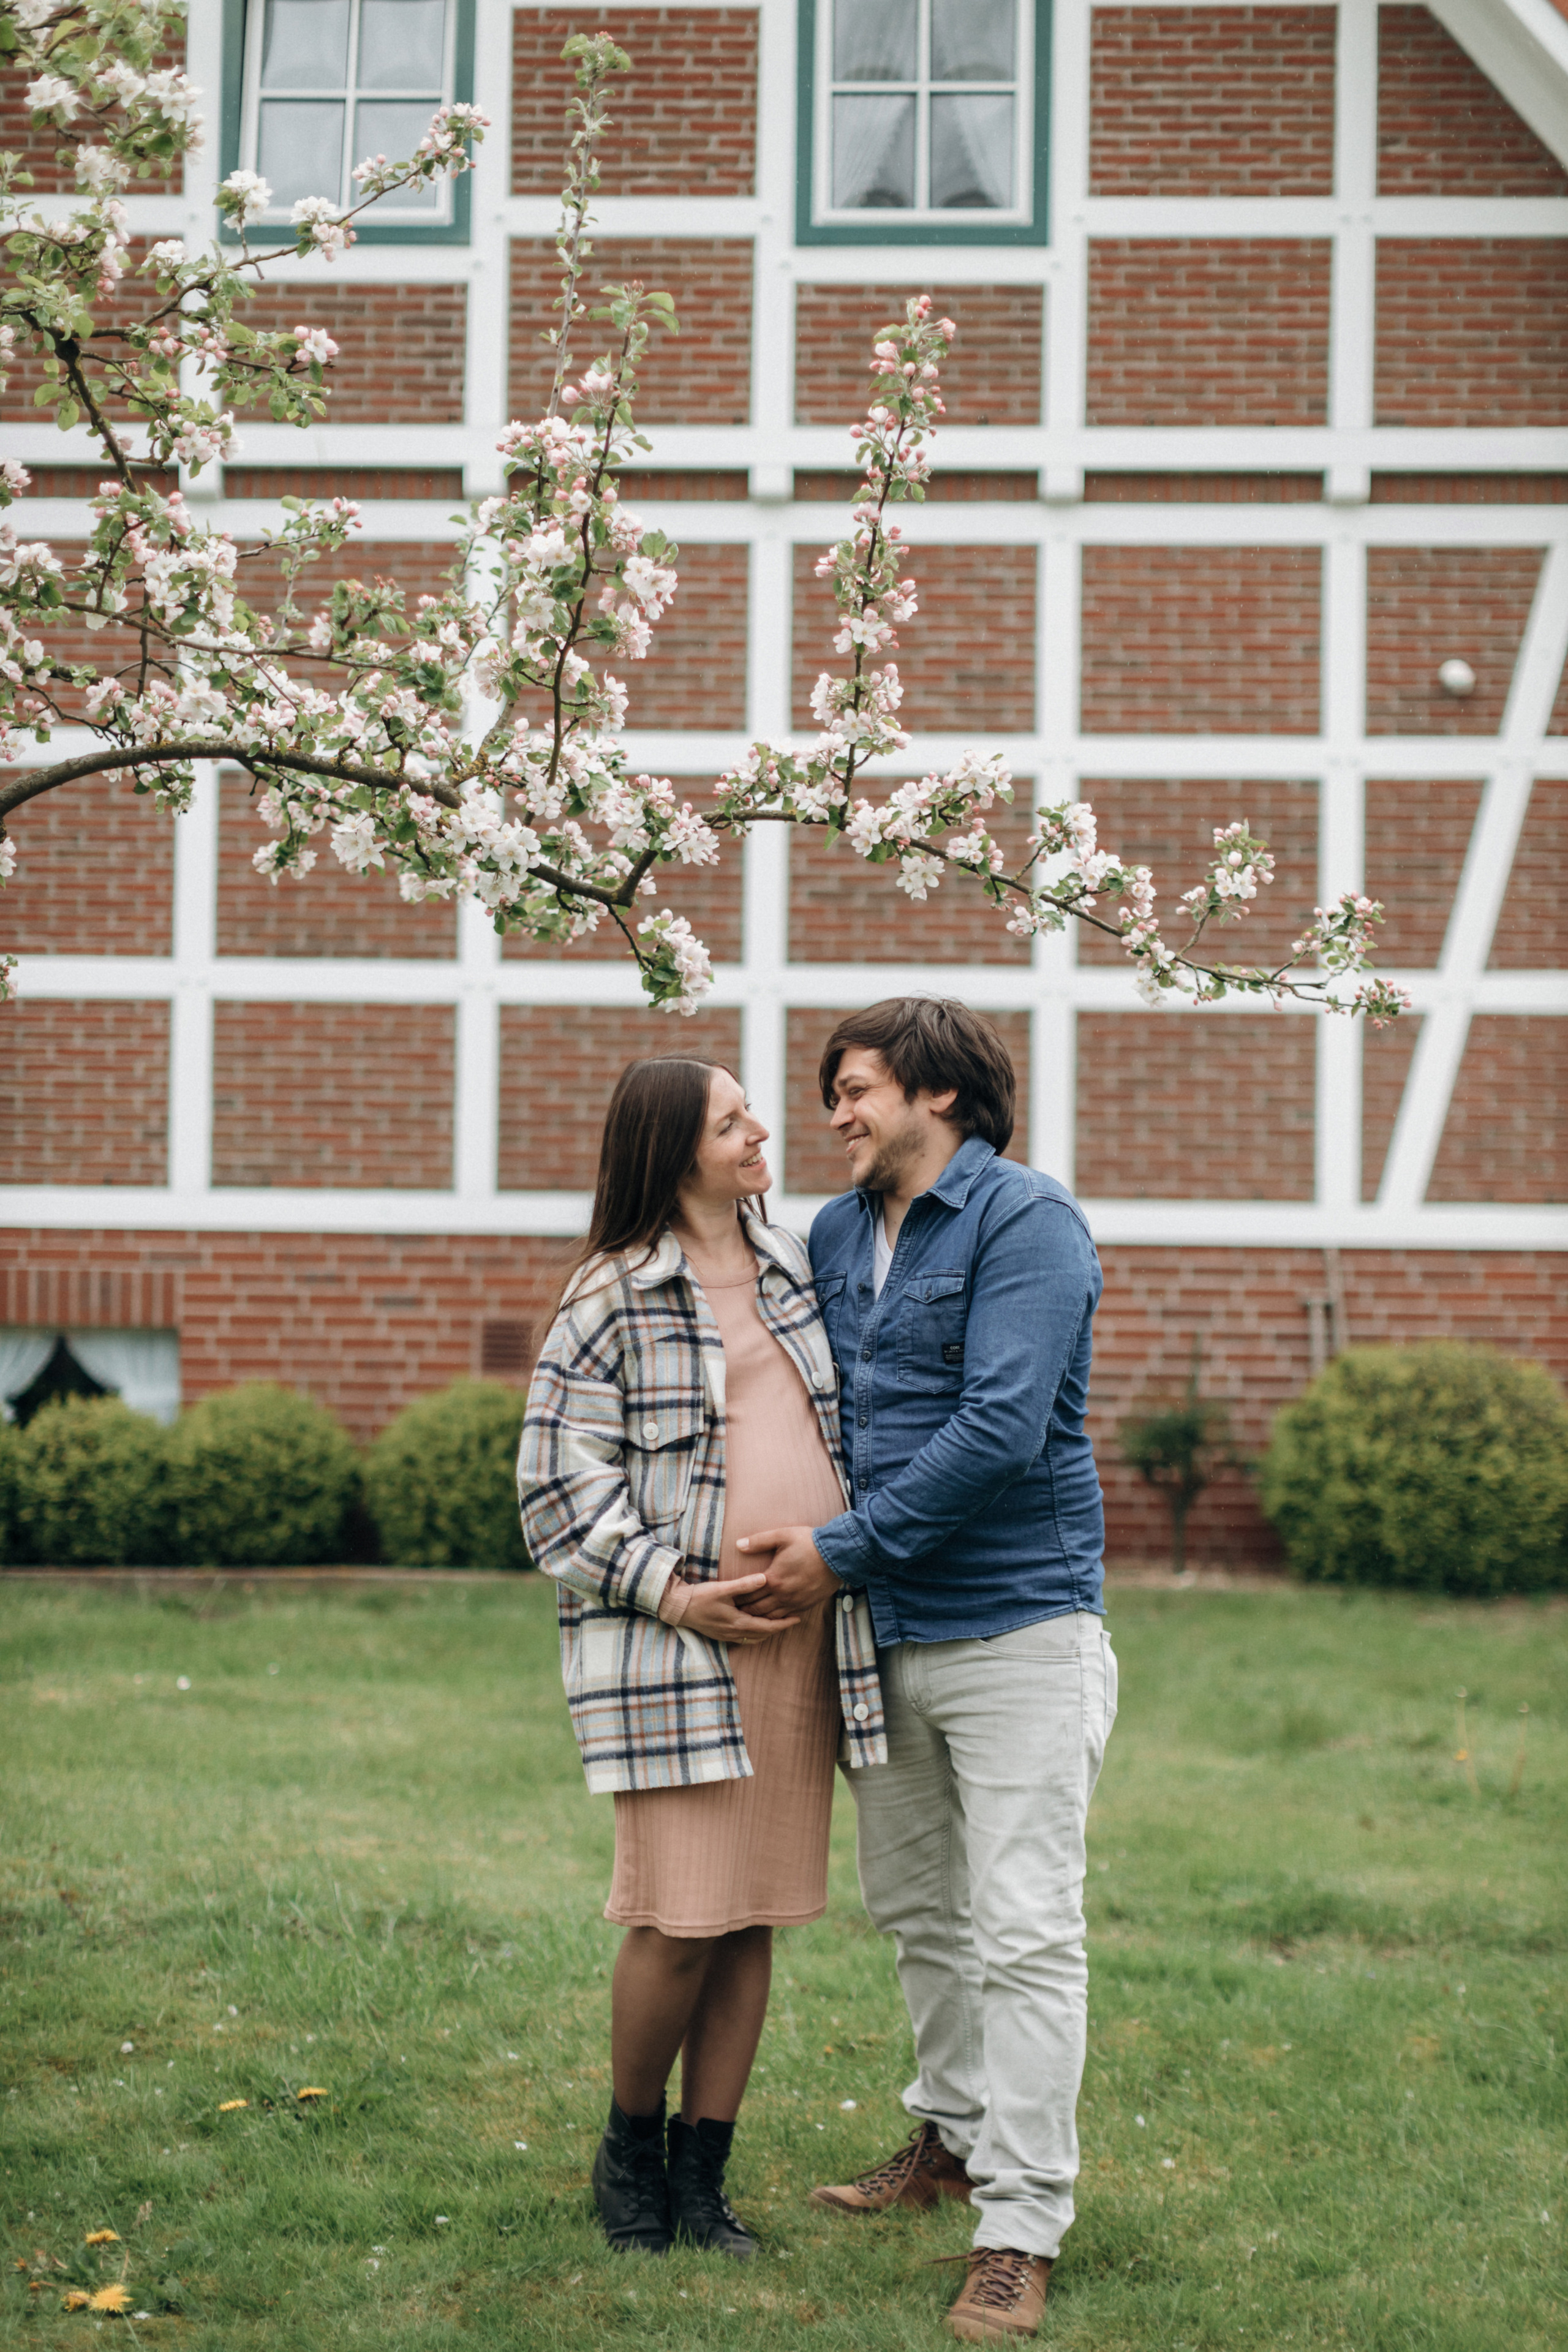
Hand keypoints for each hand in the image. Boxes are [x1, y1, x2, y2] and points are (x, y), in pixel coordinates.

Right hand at [678, 1572, 799, 1644]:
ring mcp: (727, 1636)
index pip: (767, 1627)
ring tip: (778, 1623)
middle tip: (792, 1620)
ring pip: (754, 1638)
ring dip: (767, 1631)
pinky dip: (756, 1633)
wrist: (677, 1608)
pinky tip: (757, 1626)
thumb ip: (744, 1584)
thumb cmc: (700, 1597)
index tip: (797, 1617)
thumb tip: (765, 1578)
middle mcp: (734, 1633)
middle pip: (763, 1635)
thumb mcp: (723, 1589)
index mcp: (738, 1623)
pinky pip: (744, 1638)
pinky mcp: (721, 1634)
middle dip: (778, 1628)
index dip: (784, 1623)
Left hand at [736, 1526, 842, 1618]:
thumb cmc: (809, 1543)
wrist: (837, 1556)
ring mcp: (794, 1602)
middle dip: (743, 1611)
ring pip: (770, 1616)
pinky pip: (785, 1617)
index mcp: (773, 1578)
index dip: (736, 1597)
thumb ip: (759, 1541)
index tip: (726, 1599)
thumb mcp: (782, 1536)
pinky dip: (774, 1620)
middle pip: (756, 1608)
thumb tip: (739, 1545)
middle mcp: (782, 1594)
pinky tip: (769, 1619)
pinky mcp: (805, 1605)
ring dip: (757, 1618)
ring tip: (747, 1619)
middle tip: (732, 1613)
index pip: (748, 1592)